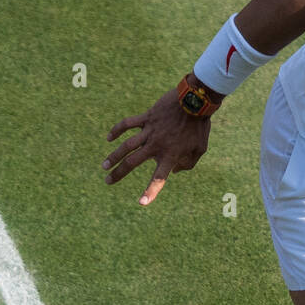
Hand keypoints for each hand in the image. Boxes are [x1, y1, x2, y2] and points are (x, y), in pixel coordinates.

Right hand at [103, 86, 213, 205]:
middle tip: (107, 181)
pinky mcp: (147, 118)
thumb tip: (174, 171)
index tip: (142, 202)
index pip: (159, 178)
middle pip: (132, 162)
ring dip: (114, 156)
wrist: (195, 101)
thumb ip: (188, 164)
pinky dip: (117, 130)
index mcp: (170, 155)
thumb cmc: (199, 127)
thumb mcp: (199, 150)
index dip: (151, 191)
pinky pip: (128, 124)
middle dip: (118, 173)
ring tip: (105, 165)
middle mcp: (156, 145)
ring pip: (126, 145)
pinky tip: (109, 138)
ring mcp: (150, 131)